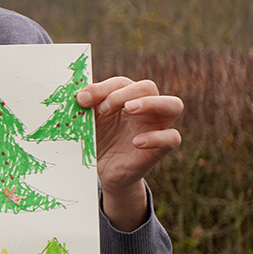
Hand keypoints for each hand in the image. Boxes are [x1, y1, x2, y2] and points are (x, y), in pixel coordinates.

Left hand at [76, 76, 182, 230]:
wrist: (102, 171)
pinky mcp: (159, 149)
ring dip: (150, 103)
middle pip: (148, 86)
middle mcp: (145, 110)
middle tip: (104, 108)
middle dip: (124, 93)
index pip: (121, 83)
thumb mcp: (88, 122)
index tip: (82, 99)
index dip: (102, 88)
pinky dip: (157, 137)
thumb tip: (78, 95)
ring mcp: (155, 128)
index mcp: (126, 99)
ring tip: (129, 109)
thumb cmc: (97, 140)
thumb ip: (86, 106)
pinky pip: (172, 138)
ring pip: (173, 105)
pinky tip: (136, 142)